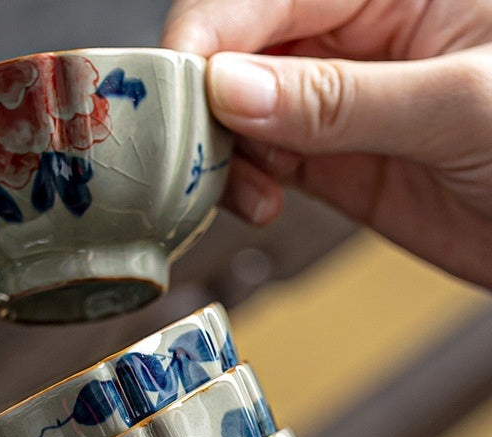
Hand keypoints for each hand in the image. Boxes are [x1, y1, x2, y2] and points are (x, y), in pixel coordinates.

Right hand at [162, 0, 491, 288]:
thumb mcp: (457, 105)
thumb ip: (339, 99)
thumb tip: (231, 89)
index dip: (206, 39)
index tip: (176, 95)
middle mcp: (356, 37)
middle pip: (236, 54)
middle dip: (204, 105)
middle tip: (196, 156)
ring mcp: (338, 102)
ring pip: (239, 114)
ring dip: (219, 154)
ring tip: (241, 192)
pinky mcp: (332, 161)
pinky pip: (261, 162)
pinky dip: (240, 185)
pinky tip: (257, 203)